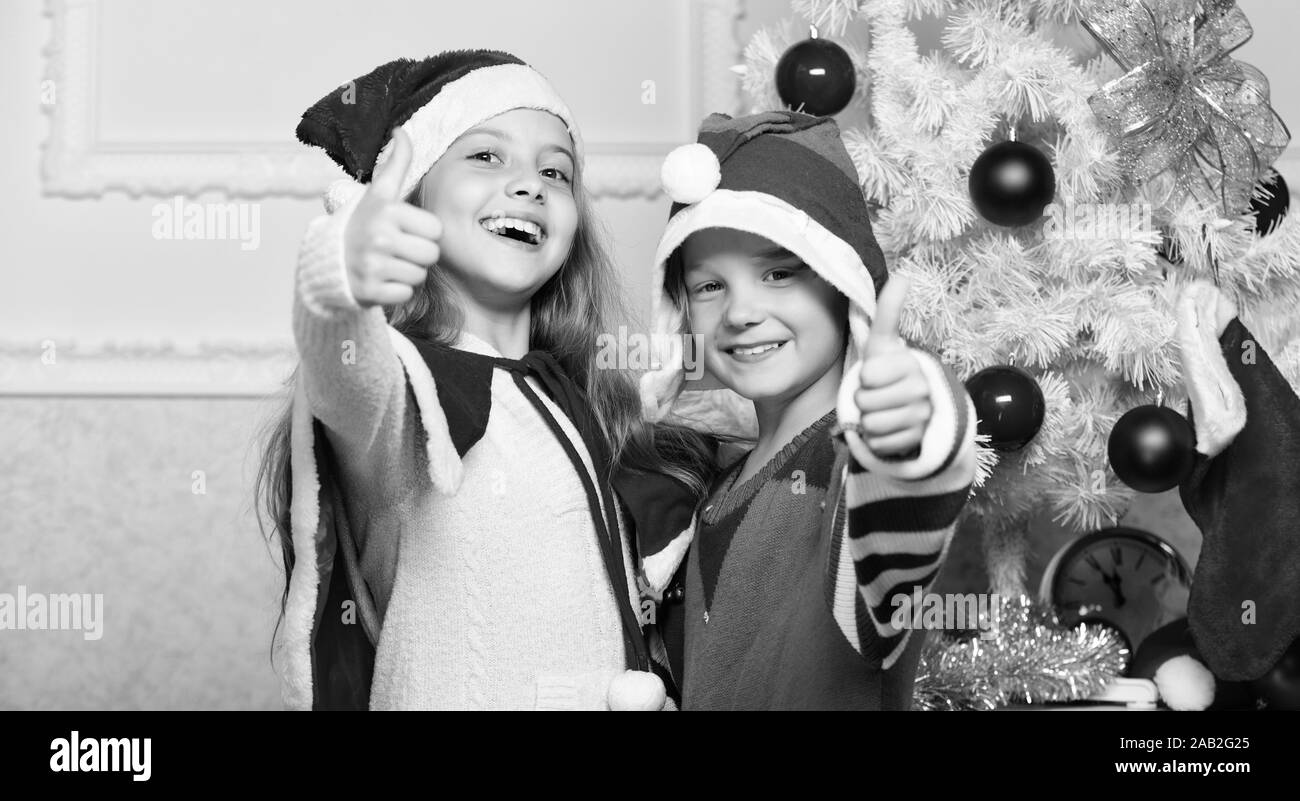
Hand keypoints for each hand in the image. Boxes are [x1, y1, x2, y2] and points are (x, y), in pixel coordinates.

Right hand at [343, 129, 442, 307]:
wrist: (328, 259)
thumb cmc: (363, 224)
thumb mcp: (378, 193)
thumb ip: (395, 163)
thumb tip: (400, 130)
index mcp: (387, 210)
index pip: (436, 230)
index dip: (424, 232)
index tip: (404, 230)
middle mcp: (379, 236)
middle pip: (431, 255)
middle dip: (419, 255)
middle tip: (397, 249)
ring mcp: (372, 265)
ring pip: (420, 276)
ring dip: (408, 273)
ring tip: (388, 263)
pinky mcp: (369, 291)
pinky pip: (406, 295)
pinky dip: (397, 291)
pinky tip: (381, 280)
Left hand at [854, 275, 931, 456]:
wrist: (909, 410)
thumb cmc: (888, 373)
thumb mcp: (883, 344)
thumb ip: (888, 312)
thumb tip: (903, 274)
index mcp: (910, 362)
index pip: (869, 374)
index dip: (864, 377)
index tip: (875, 374)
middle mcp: (922, 387)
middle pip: (866, 401)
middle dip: (863, 401)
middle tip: (877, 396)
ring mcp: (923, 415)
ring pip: (872, 424)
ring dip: (868, 422)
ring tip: (882, 412)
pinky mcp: (918, 441)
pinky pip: (879, 444)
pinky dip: (876, 441)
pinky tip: (889, 431)